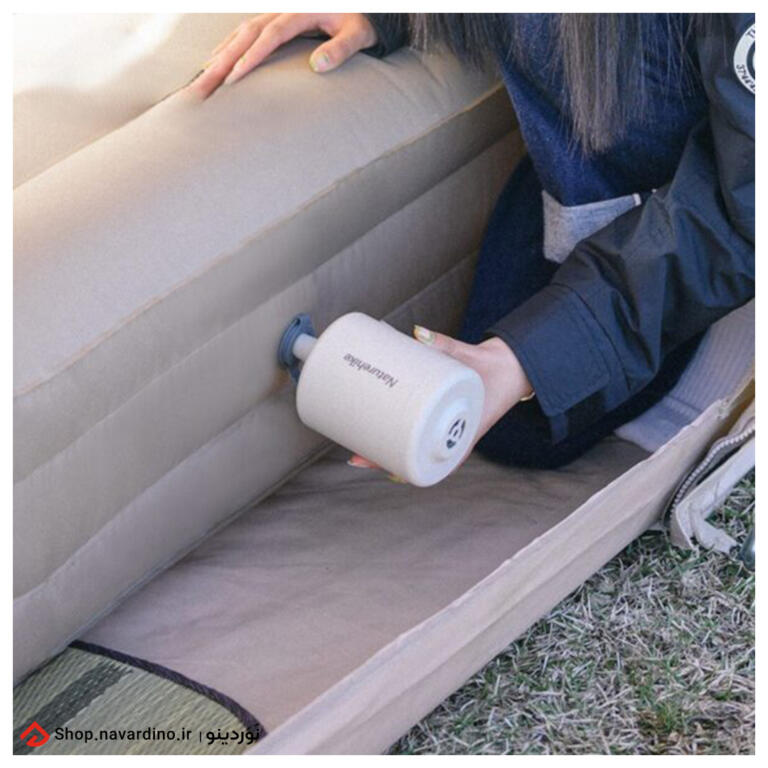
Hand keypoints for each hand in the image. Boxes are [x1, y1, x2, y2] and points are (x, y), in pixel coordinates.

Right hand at [188, 13, 376, 98]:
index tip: (234, 77)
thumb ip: (341, 49)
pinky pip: (245, 32)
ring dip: (221, 54)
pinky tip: (215, 60)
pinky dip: (228, 46)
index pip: (270, 36)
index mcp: (300, 13)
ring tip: (203, 76)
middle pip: (246, 34)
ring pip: (240, 32)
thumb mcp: (358, 34)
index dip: (251, 56)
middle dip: (223, 60)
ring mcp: (276, 13)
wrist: (360, 6)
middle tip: (204, 84)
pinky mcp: (275, 20)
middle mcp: (283, 10)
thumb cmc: (360, 21)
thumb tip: (318, 65)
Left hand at [348, 325, 533, 477]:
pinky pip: (418, 436)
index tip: (386, 472)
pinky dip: (399, 442)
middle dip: (386, 463)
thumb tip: (417, 333)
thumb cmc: (494, 369)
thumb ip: (444, 345)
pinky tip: (379, 442)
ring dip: (389, 455)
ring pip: (416, 452)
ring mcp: (448, 429)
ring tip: (359, 453)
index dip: (410, 469)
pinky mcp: (441, 417)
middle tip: (356, 459)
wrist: (513, 368)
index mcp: (467, 431)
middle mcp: (456, 436)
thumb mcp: (470, 357)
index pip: (438, 461)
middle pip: (418, 461)